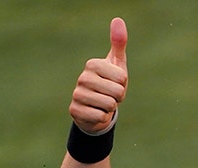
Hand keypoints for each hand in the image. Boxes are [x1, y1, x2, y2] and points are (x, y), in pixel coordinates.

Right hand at [69, 17, 127, 132]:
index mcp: (92, 64)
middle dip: (118, 97)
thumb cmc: (109, 82)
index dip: (123, 84)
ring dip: (110, 108)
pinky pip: (100, 117)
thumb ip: (118, 43)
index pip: (122, 78)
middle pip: (117, 92)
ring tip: (103, 103)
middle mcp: (82, 78)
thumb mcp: (117, 63)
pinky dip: (102, 118)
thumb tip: (118, 19)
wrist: (96, 107)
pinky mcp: (74, 110)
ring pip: (109, 105)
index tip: (114, 83)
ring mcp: (77, 94)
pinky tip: (96, 112)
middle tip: (109, 95)